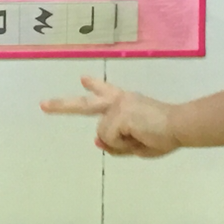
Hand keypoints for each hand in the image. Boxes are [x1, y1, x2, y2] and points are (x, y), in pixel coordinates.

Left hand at [40, 76, 180, 157]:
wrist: (180, 125)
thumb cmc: (166, 134)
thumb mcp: (138, 144)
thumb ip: (117, 143)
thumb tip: (97, 142)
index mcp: (129, 103)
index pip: (107, 92)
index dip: (95, 86)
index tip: (83, 79)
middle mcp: (120, 100)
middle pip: (84, 104)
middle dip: (62, 106)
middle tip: (42, 105)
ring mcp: (117, 105)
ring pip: (103, 135)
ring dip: (121, 144)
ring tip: (141, 138)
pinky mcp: (117, 112)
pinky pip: (109, 139)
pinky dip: (122, 145)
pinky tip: (138, 136)